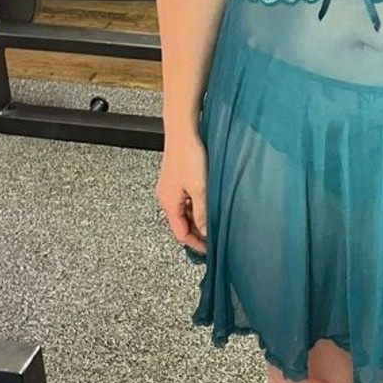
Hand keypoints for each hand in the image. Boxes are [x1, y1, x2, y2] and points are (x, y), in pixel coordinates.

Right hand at [156, 134, 208, 255]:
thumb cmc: (188, 156)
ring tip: (214, 223)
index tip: (209, 249)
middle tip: (215, 238)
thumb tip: (206, 232)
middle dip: (198, 233)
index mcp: (168, 203)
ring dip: (198, 219)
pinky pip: (186, 201)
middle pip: (182, 224)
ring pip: (185, 212)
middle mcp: (166, 198)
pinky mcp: (177, 179)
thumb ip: (202, 213)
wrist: (183, 132)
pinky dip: (197, 207)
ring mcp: (171, 189)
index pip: (181, 234)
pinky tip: (209, 205)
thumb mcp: (199, 189)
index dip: (196, 244)